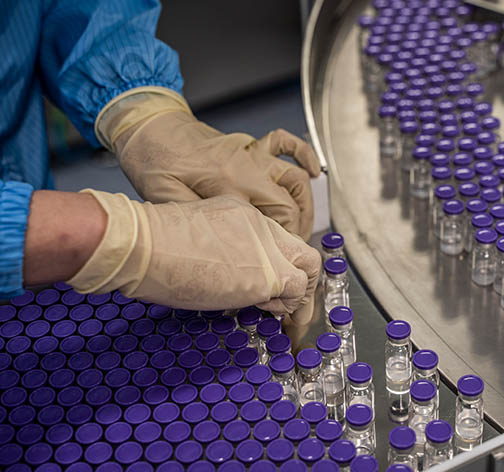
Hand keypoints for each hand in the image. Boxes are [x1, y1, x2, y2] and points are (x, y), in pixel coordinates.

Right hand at [66, 191, 320, 322]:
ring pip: (307, 268)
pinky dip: (287, 306)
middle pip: (302, 251)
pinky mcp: (266, 274)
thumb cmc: (150, 244)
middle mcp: (260, 226)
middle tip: (293, 304)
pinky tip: (268, 312)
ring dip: (297, 296)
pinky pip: (294, 292)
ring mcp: (266, 248)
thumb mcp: (196, 236)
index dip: (279, 265)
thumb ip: (220, 249)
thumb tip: (225, 277)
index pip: (277, 241)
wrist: (141, 243)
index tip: (275, 285)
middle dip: (304, 280)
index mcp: (241, 215)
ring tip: (281, 314)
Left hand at [96, 88, 320, 239]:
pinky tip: (314, 172)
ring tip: (304, 223)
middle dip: (299, 228)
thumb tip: (227, 241)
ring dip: (306, 202)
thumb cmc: (152, 160)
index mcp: (229, 184)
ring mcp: (251, 153)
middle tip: (292, 248)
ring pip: (296, 177)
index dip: (286, 240)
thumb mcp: (165, 197)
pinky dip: (304, 155)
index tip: (282, 257)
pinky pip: (285, 143)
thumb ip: (199, 218)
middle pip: (292, 202)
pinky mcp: (248, 145)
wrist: (147, 125)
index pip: (277, 217)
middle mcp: (247, 167)